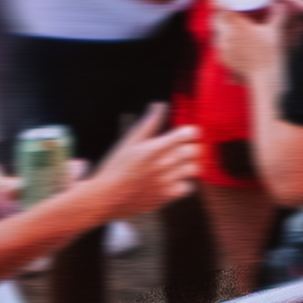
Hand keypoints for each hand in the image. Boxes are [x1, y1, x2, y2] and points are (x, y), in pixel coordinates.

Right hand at [84, 121, 212, 222]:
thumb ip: (149, 122)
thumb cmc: (116, 167)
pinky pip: (188, 187)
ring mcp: (167, 181)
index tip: (184, 133)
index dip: (189, 131)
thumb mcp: (130, 141)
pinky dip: (184, 182)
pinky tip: (174, 179)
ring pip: (194, 169)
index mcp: (156, 147)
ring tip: (179, 164)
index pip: (189, 133)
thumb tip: (160, 105)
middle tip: (182, 148)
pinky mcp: (167, 197)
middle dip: (191, 147)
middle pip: (195, 150)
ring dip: (189, 164)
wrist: (107, 197)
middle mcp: (164, 164)